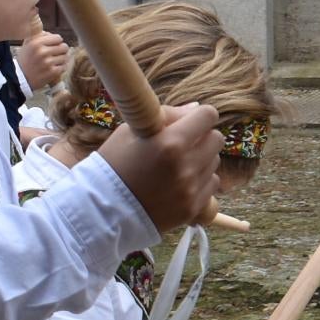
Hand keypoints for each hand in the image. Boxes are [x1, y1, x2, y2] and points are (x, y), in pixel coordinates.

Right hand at [18, 27, 70, 91]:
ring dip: (61, 59)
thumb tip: (51, 34)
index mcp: (36, 43)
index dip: (56, 42)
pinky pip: (64, 66)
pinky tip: (53, 68)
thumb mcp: (28, 43)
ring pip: (65, 57)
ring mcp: (48, 63)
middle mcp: (42, 52)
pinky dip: (60, 68)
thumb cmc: (26, 59)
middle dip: (61, 50)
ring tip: (53, 61)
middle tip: (55, 54)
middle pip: (64, 47)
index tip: (52, 45)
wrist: (20, 77)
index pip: (58, 38)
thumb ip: (40, 35)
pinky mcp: (52, 72)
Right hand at [98, 100, 222, 233]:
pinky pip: (212, 184)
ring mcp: (191, 189)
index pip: (208, 116)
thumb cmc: (113, 165)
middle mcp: (186, 166)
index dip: (199, 116)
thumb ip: (167, 116)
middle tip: (182, 144)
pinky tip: (179, 183)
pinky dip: (200, 182)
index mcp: (170, 142)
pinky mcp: (193, 208)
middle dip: (201, 137)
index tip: (190, 121)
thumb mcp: (131, 132)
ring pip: (214, 162)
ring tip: (175, 166)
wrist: (102, 210)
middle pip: (216, 139)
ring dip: (200, 160)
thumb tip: (195, 109)